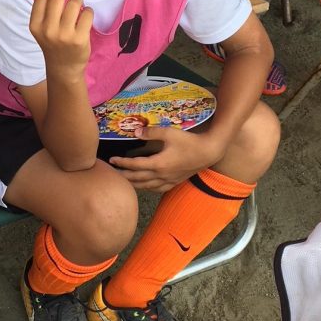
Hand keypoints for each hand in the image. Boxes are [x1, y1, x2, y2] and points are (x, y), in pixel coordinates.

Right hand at [29, 0, 91, 79]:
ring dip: (78, 1)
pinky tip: (84, 19)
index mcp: (35, 24)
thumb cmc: (54, 42)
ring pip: (75, 3)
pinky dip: (88, 12)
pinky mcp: (79, 39)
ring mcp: (64, 35)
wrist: (63, 68)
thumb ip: (47, 6)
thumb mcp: (43, 27)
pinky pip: (87, 13)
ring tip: (78, 9)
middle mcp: (48, 29)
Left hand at [108, 126, 224, 192]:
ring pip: (146, 186)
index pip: (134, 165)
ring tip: (124, 181)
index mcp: (158, 163)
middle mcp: (161, 175)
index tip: (111, 160)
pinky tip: (145, 186)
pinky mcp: (175, 182)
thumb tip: (135, 131)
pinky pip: (158, 189)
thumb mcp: (169, 133)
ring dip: (134, 184)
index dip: (122, 163)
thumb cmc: (189, 141)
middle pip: (138, 178)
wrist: (208, 152)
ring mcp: (169, 180)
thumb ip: (151, 132)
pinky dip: (148, 188)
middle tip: (112, 174)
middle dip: (124, 176)